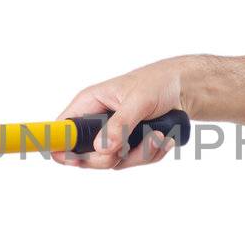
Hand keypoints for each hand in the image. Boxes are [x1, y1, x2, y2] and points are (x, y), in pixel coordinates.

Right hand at [54, 57, 190, 169]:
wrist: (184, 88)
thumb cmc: (158, 82)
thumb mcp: (139, 100)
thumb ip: (120, 124)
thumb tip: (102, 148)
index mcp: (89, 103)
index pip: (62, 129)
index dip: (61, 147)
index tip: (74, 160)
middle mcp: (97, 122)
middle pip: (85, 156)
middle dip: (110, 157)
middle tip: (127, 148)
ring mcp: (113, 136)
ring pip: (114, 162)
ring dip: (140, 153)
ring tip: (158, 135)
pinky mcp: (130, 145)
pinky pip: (134, 162)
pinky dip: (152, 153)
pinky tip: (163, 137)